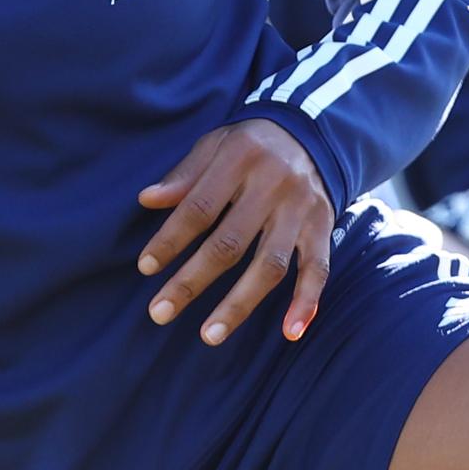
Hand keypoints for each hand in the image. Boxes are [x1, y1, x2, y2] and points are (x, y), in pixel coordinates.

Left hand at [137, 119, 334, 346]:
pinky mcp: (322, 228)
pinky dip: (307, 302)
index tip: (146, 267)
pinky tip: (290, 332)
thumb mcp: (215, 145)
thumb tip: (146, 200)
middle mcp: (273, 185)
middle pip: (229, 244)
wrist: (312, 133)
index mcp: (240, 159)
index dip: (171, 239)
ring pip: (269, 265)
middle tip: (160, 312)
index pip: (198, 207)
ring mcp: (301, 210)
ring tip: (209, 336)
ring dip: (239, 304)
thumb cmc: (250, 146)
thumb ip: (184, 175)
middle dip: (192, 282)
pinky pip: (318, 269)